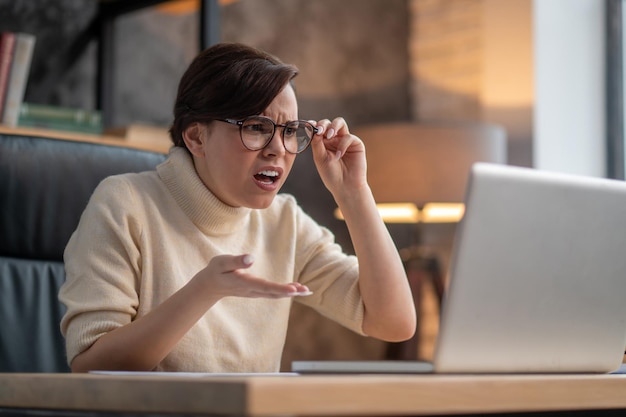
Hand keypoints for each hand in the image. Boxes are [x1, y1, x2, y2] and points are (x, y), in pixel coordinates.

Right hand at [195, 254, 310, 298]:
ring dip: (291, 293)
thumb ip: (236, 261)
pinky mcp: (256, 291)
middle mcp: (252, 290)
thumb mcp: (221, 262)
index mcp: (245, 283)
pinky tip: (295, 290)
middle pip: (274, 293)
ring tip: (306, 291)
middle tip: (307, 291)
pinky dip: (285, 292)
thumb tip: (251, 258)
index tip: (294, 290)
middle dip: (291, 292)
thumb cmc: (215, 271)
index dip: (280, 288)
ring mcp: (254, 292)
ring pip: (275, 294)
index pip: (265, 286)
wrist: (209, 286)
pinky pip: (273, 293)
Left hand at [309, 117, 366, 197]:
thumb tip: (315, 129)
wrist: (345, 186)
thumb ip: (317, 143)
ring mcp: (345, 140)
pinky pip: (348, 137)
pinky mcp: (356, 144)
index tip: (309, 125)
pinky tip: (339, 155)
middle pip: (328, 123)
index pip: (318, 129)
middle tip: (320, 131)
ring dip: (333, 126)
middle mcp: (334, 139)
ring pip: (340, 123)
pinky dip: (343, 144)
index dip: (313, 125)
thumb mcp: (320, 158)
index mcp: (323, 143)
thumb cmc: (331, 175)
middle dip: (323, 124)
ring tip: (329, 136)